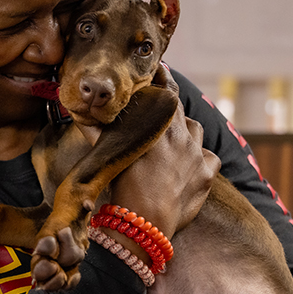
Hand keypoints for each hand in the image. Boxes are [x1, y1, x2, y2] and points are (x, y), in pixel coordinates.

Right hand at [110, 66, 218, 241]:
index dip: (163, 79)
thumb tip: (82, 115)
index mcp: (157, 126)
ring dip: (185, 132)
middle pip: (180, 110)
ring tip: (172, 142)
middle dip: (170, 108)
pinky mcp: (208, 174)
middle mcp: (180, 135)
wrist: (144, 222)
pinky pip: (210, 157)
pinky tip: (191, 166)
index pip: (166, 91)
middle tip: (159, 111)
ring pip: (195, 130)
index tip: (160, 72)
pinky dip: (202, 158)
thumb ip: (98, 133)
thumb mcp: (108, 157)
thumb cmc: (122, 188)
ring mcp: (197, 154)